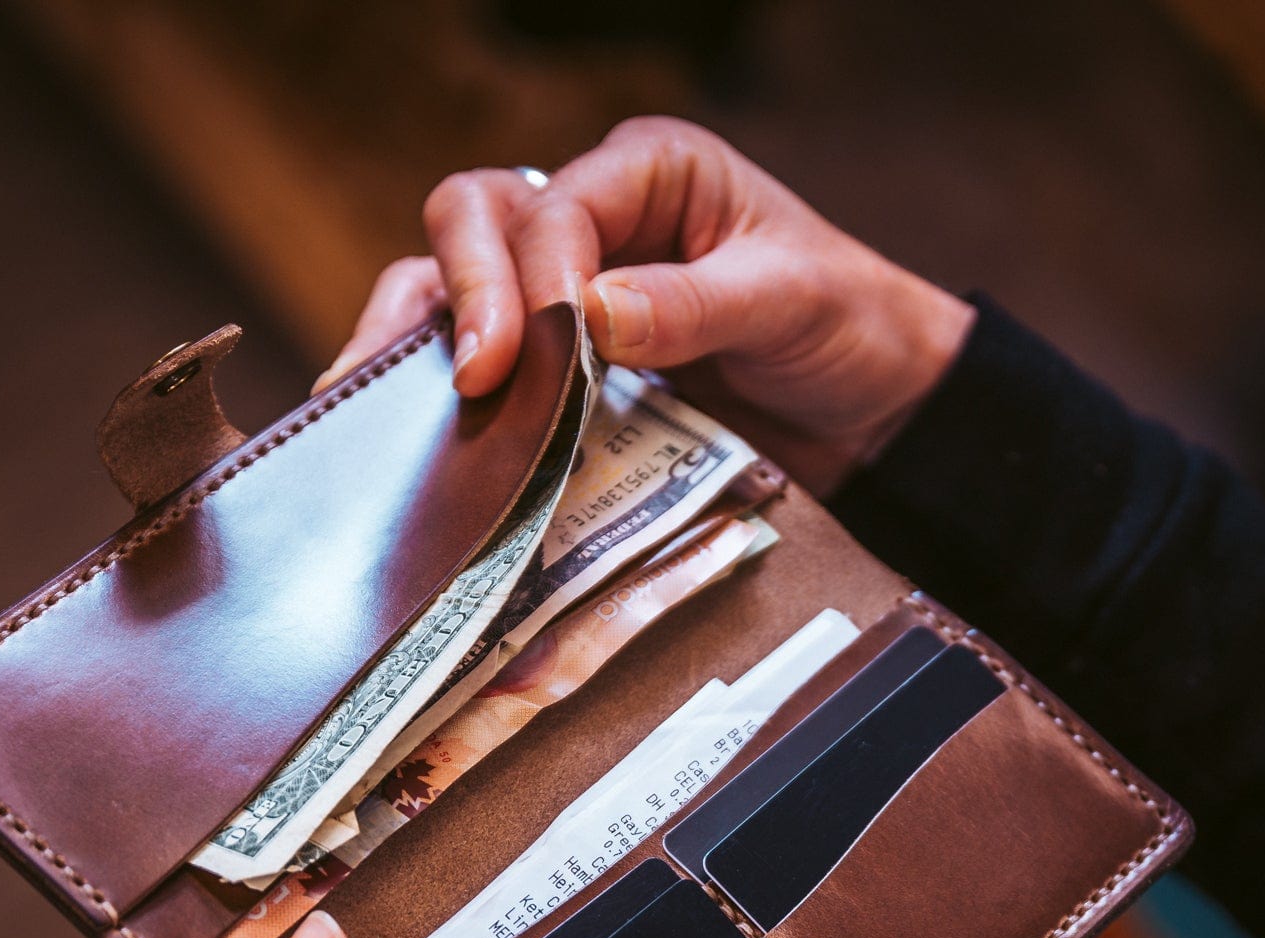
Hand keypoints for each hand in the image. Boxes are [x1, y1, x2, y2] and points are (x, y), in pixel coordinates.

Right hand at [314, 117, 974, 493]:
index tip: (530, 357)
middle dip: (463, 295)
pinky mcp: (560, 368)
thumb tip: (587, 317)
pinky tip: (420, 435)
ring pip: (453, 287)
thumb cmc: (849, 330)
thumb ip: (692, 305)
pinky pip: (481, 365)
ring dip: (422, 340)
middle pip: (477, 222)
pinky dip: (441, 392)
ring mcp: (566, 294)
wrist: (872, 411)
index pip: (555, 207)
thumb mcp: (790, 302)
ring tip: (392, 403)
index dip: (532, 279)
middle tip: (474, 381)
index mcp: (651, 173)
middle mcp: (596, 221)